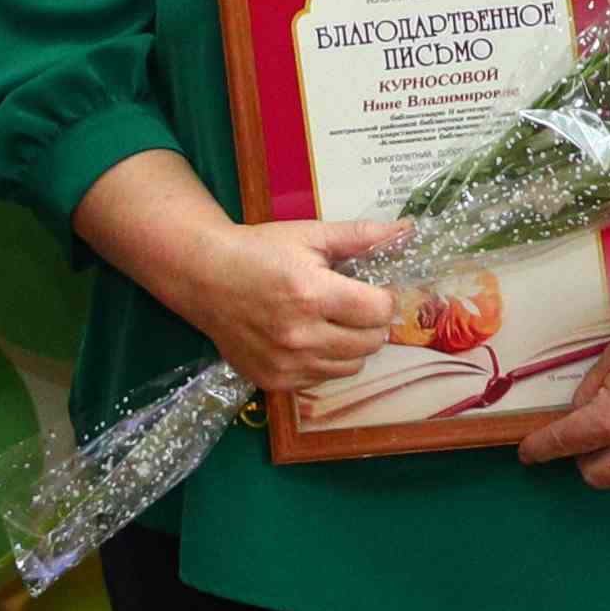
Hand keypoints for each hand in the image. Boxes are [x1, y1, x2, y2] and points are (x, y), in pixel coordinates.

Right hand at [179, 214, 404, 416]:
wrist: (204, 277)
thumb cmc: (258, 251)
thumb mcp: (308, 235)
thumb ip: (359, 236)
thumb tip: (405, 230)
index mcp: (312, 293)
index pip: (379, 311)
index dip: (384, 298)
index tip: (374, 290)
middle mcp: (301, 335)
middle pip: (371, 342)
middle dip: (371, 322)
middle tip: (354, 306)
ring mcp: (286, 363)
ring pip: (352, 366)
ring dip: (352, 346)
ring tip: (332, 323)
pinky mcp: (274, 380)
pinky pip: (322, 379)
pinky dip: (325, 361)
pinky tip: (309, 339)